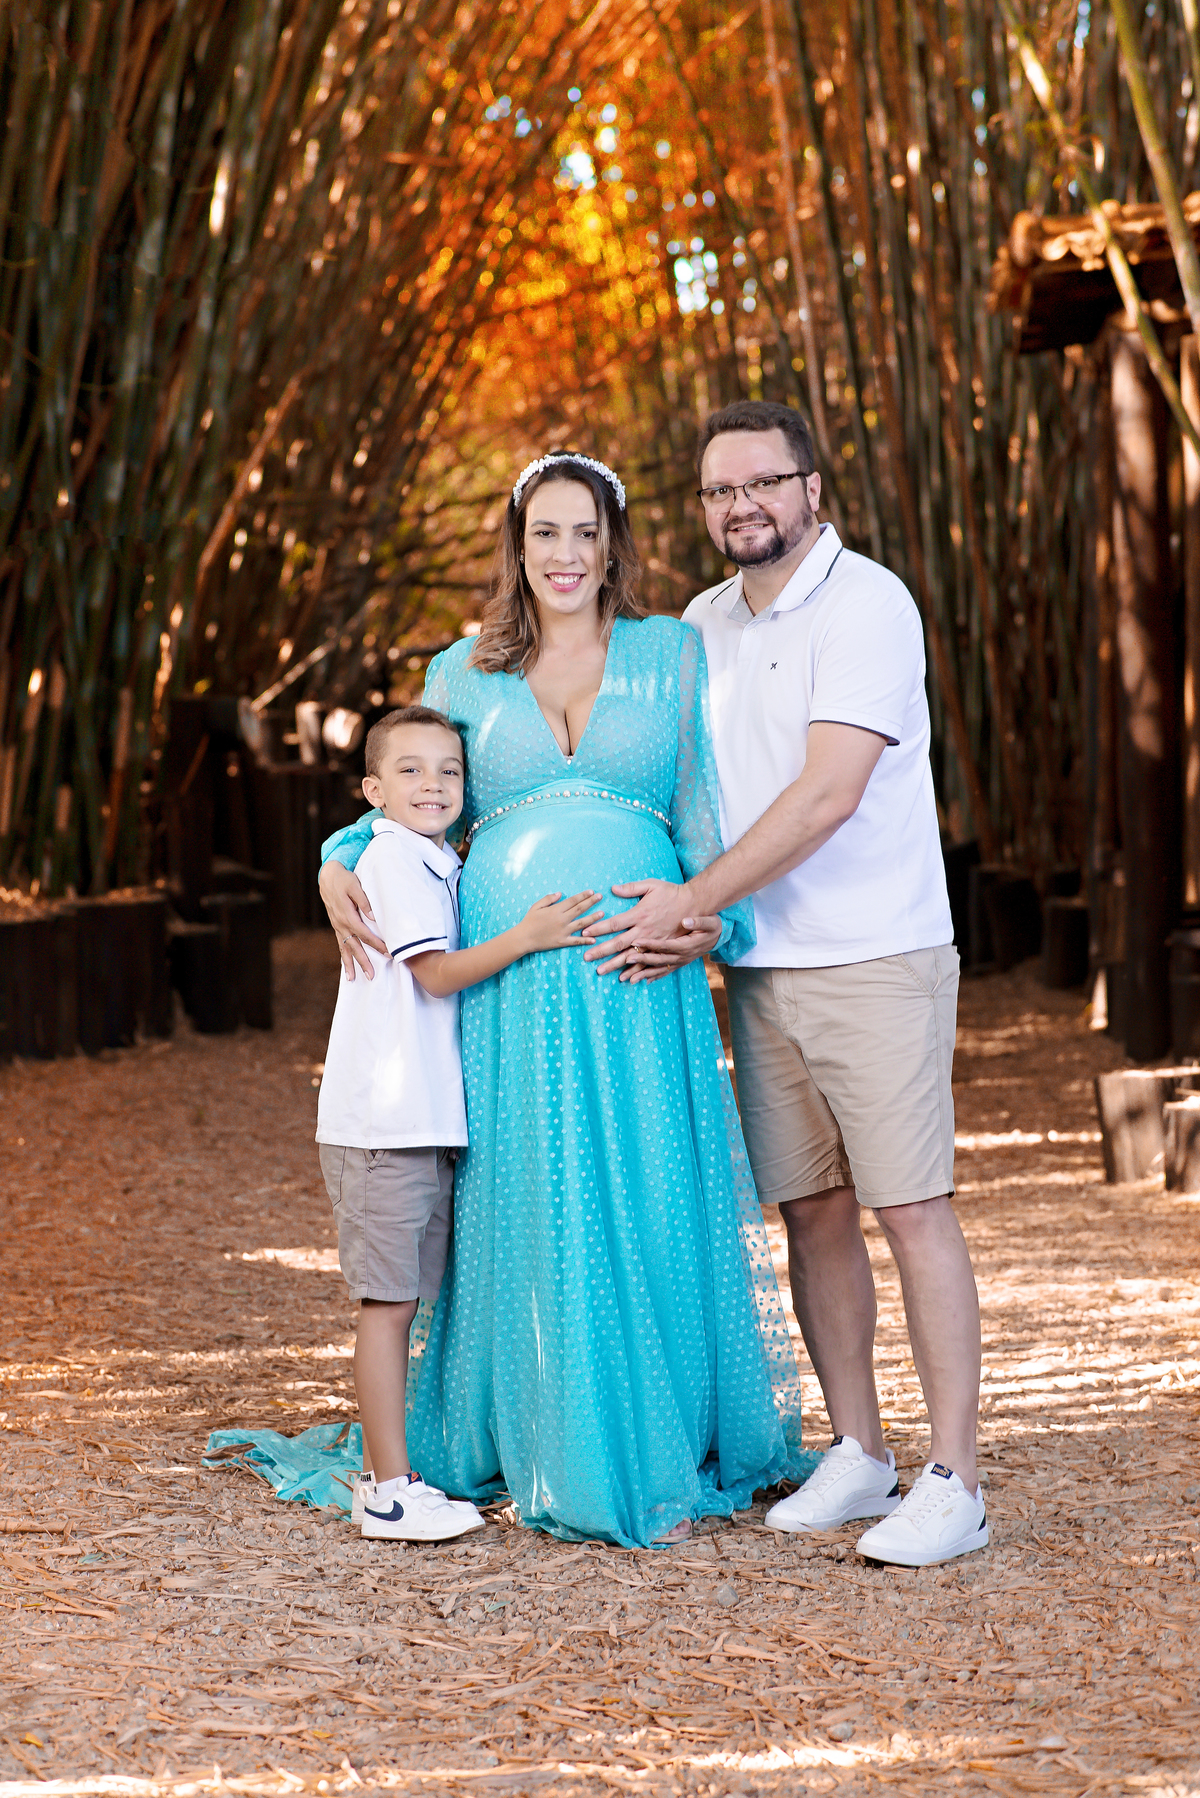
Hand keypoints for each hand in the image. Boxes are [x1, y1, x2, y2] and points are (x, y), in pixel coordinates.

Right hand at [319, 859, 386, 979]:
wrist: (328, 877)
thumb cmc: (344, 880)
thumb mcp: (355, 886)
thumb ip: (364, 901)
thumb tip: (373, 916)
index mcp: (347, 915)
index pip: (364, 934)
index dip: (376, 944)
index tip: (388, 952)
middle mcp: (341, 924)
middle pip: (354, 946)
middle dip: (363, 961)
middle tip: (371, 975)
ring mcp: (338, 927)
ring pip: (345, 948)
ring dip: (351, 964)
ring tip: (354, 979)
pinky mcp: (337, 927)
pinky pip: (340, 945)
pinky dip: (344, 958)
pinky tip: (347, 969)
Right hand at [518, 890, 604, 952]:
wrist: (523, 938)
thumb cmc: (529, 921)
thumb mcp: (536, 906)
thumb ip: (549, 899)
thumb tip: (561, 893)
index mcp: (556, 910)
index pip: (573, 900)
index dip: (583, 895)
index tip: (591, 891)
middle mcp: (562, 919)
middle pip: (580, 909)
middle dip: (591, 902)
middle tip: (600, 897)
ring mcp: (563, 931)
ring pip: (581, 923)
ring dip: (593, 918)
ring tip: (602, 913)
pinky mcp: (562, 942)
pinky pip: (576, 941)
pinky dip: (585, 940)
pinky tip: (594, 939)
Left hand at [582, 879, 694, 973]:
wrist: (696, 904)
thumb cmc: (672, 893)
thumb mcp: (651, 885)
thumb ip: (631, 888)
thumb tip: (612, 889)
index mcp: (640, 914)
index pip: (614, 924)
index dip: (598, 928)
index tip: (584, 933)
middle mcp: (645, 930)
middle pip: (619, 944)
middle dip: (601, 951)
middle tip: (586, 958)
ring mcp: (655, 941)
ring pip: (632, 957)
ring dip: (616, 965)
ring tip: (602, 972)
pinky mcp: (665, 948)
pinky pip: (649, 963)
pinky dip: (639, 972)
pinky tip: (628, 979)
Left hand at [620, 916, 722, 982]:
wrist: (719, 936)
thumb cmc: (712, 925)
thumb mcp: (710, 921)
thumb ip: (698, 921)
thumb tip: (686, 921)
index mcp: (686, 945)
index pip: (665, 945)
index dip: (650, 944)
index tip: (636, 941)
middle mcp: (682, 956)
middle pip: (659, 959)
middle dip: (641, 960)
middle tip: (626, 960)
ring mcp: (680, 962)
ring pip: (660, 969)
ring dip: (644, 974)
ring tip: (629, 979)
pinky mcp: (679, 964)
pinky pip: (665, 972)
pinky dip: (654, 977)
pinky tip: (643, 980)